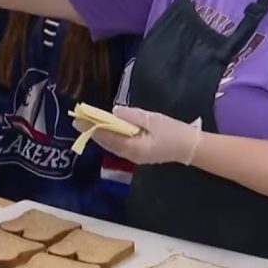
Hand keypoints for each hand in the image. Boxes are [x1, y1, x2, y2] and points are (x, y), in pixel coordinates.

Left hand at [73, 105, 202, 165]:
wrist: (191, 147)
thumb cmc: (174, 132)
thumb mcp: (153, 120)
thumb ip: (133, 116)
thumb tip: (114, 111)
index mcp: (134, 148)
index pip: (109, 137)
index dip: (93, 127)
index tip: (80, 119)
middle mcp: (131, 155)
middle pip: (107, 142)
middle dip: (92, 131)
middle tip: (76, 121)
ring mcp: (135, 156)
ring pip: (112, 145)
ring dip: (99, 134)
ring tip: (86, 124)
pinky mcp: (139, 153)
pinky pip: (119, 145)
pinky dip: (109, 137)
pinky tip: (104, 131)